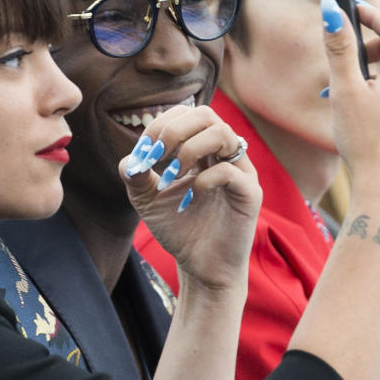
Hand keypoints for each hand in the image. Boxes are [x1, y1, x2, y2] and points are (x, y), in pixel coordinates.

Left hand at [119, 105, 261, 290]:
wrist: (200, 266)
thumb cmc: (179, 228)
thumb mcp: (147, 200)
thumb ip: (136, 177)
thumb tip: (130, 160)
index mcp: (203, 149)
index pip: (187, 114)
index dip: (161, 125)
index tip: (144, 154)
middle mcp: (224, 155)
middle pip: (207, 114)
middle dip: (175, 130)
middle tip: (156, 157)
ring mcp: (240, 172)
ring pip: (223, 133)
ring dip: (189, 149)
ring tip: (173, 175)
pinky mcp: (249, 194)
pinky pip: (230, 170)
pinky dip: (203, 179)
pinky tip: (190, 198)